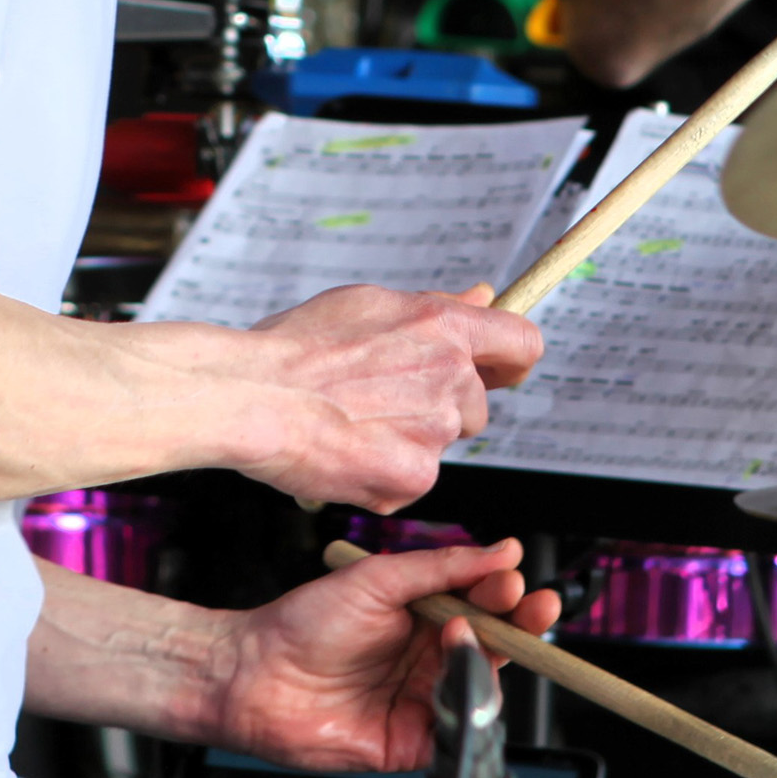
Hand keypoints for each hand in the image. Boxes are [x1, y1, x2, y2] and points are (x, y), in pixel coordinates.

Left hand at [208, 539, 561, 771]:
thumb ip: (444, 567)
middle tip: (535, 607)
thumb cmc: (306, 622)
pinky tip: (463, 680)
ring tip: (471, 632)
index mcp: (424, 613)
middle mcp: (428, 654)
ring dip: (488, 658)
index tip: (516, 579)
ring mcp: (421, 697)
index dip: (505, 592)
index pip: (482, 602)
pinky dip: (468, 708)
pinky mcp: (410, 739)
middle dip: (520, 624)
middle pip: (491, 643)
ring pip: (479, 683)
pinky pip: (454, 729)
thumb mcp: (380, 578)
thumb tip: (500, 549)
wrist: (255, 675)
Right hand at [231, 284, 543, 511]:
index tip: (500, 372)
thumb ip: (437, 307)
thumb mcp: (371, 304)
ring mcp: (435, 431)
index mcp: (444, 325)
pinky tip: (345, 452)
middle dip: (444, 407)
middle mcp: (451, 376)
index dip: (512, 361)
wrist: (253, 397)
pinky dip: (384, 473)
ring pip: (439, 442)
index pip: (523, 344)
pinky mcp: (413, 477)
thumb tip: (484, 297)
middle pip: (477, 406)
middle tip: (384, 401)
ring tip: (352, 422)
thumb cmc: (299, 345)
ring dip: (410, 439)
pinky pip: (412, 480)